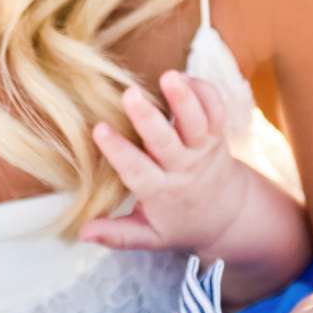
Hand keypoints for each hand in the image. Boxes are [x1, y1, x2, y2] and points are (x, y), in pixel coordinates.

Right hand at [81, 72, 248, 256]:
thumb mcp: (149, 237)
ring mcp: (203, 148)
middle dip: (148, 118)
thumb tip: (81, 233)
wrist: (230, 216)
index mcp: (162, 192)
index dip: (118, 150)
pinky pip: (216, 109)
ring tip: (169, 75)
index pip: (137, 171)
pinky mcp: (217, 133)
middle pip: (166, 141)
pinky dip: (204, 91)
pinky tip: (184, 76)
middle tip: (130, 94)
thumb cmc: (180, 223)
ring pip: (197, 122)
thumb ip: (116, 235)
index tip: (99, 129)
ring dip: (184, 98)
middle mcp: (184, 168)